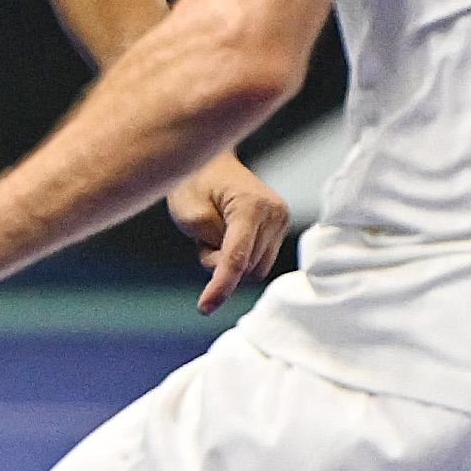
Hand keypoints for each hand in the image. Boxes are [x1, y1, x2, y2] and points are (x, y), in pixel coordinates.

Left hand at [168, 157, 289, 313]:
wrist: (211, 162)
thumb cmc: (194, 182)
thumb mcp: (189, 214)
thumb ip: (211, 247)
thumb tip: (235, 270)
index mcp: (251, 205)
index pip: (236, 258)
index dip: (220, 286)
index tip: (204, 307)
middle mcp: (274, 212)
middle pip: (248, 269)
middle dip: (220, 265)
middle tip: (202, 238)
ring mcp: (281, 219)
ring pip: (255, 270)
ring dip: (230, 262)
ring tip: (215, 233)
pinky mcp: (280, 226)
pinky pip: (259, 261)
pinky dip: (240, 257)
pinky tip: (229, 235)